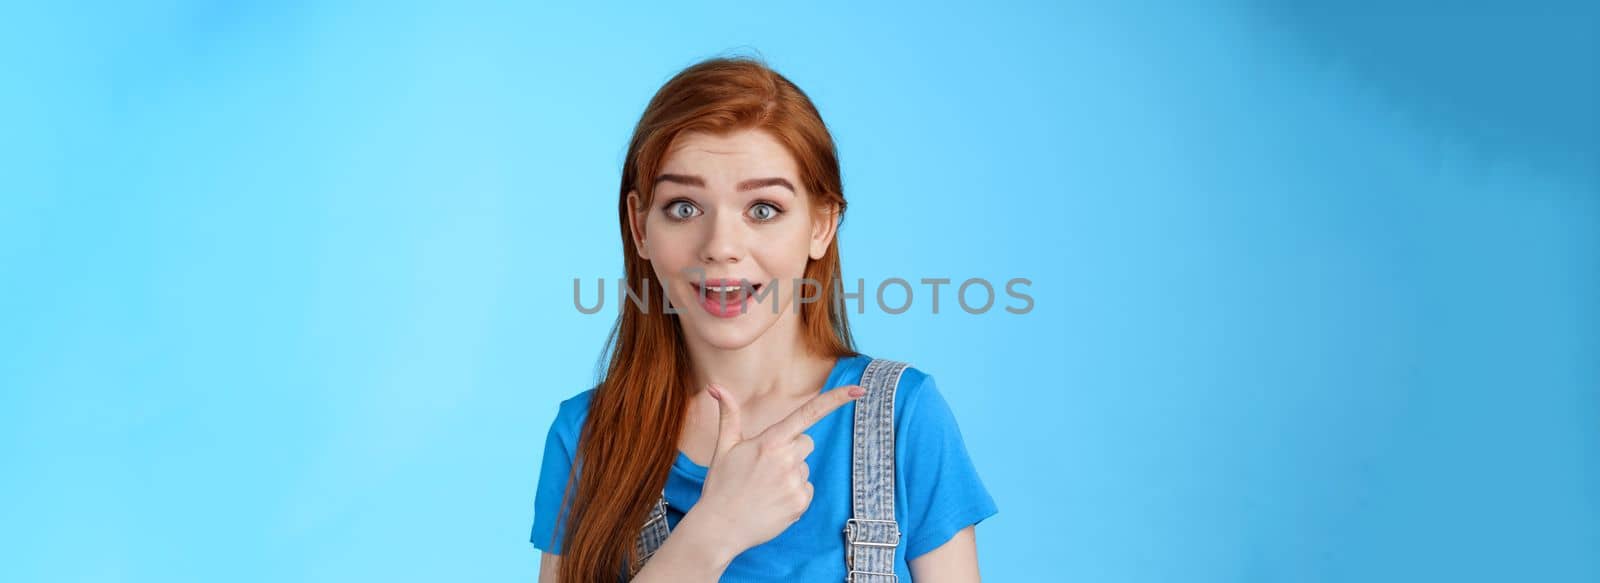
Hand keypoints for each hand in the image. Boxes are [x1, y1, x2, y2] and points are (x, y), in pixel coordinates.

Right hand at [685, 382, 866, 555]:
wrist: (719, 528)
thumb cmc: (720, 485)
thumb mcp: (723, 447)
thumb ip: (728, 414)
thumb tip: (715, 387)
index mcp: (770, 441)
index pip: (808, 414)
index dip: (835, 400)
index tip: (858, 390)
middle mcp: (787, 460)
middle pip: (806, 442)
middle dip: (792, 449)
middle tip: (765, 466)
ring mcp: (795, 483)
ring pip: (804, 468)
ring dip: (790, 474)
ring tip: (765, 488)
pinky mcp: (800, 504)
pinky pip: (806, 489)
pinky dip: (793, 494)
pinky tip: (772, 501)